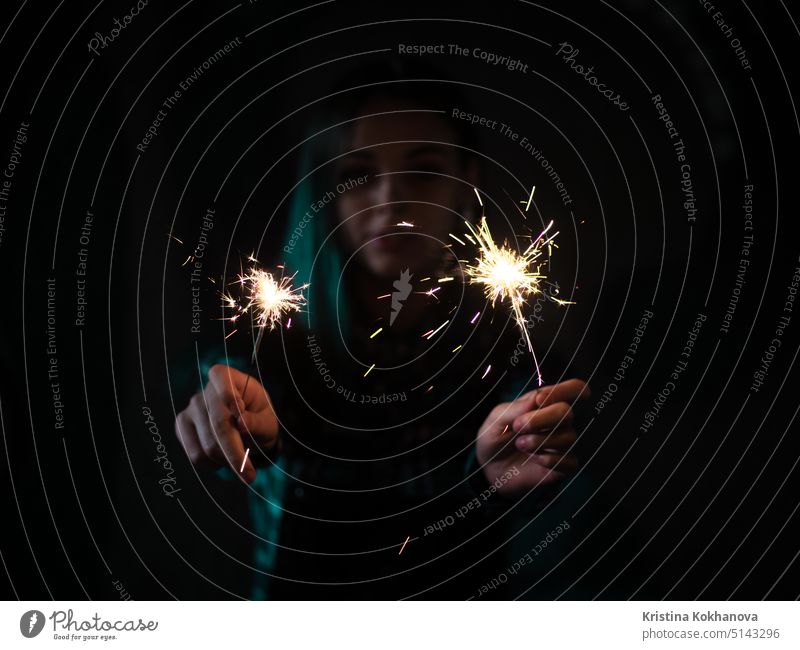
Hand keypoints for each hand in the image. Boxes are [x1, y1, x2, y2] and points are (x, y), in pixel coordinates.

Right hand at [174, 364, 278, 482]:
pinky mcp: (182, 427)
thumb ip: (258, 422)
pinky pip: (196, 455)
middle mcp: (206, 390)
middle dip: (236, 453)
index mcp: (228, 378)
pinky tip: (224, 458)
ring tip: (240, 459)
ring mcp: (191, 409)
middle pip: (219, 424)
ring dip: (227, 461)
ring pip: (208, 446)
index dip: (228, 395)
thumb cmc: (259, 420)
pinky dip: (214, 465)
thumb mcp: (268, 421)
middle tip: (250, 476)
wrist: (246, 429)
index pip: (221, 377)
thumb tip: (242, 423)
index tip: (239, 412)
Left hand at [475, 379, 590, 497]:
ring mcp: (562, 443)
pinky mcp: (563, 465)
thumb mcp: (496, 420)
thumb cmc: (495, 437)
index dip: (563, 390)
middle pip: (567, 412)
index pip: (574, 389)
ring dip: (539, 441)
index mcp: (545, 403)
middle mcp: (558, 421)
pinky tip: (533, 459)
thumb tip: (538, 398)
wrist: (490, 468)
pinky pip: (569, 460)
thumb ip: (515, 408)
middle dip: (541, 418)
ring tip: (519, 444)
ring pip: (568, 437)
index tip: (539, 400)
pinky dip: (549, 459)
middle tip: (518, 426)